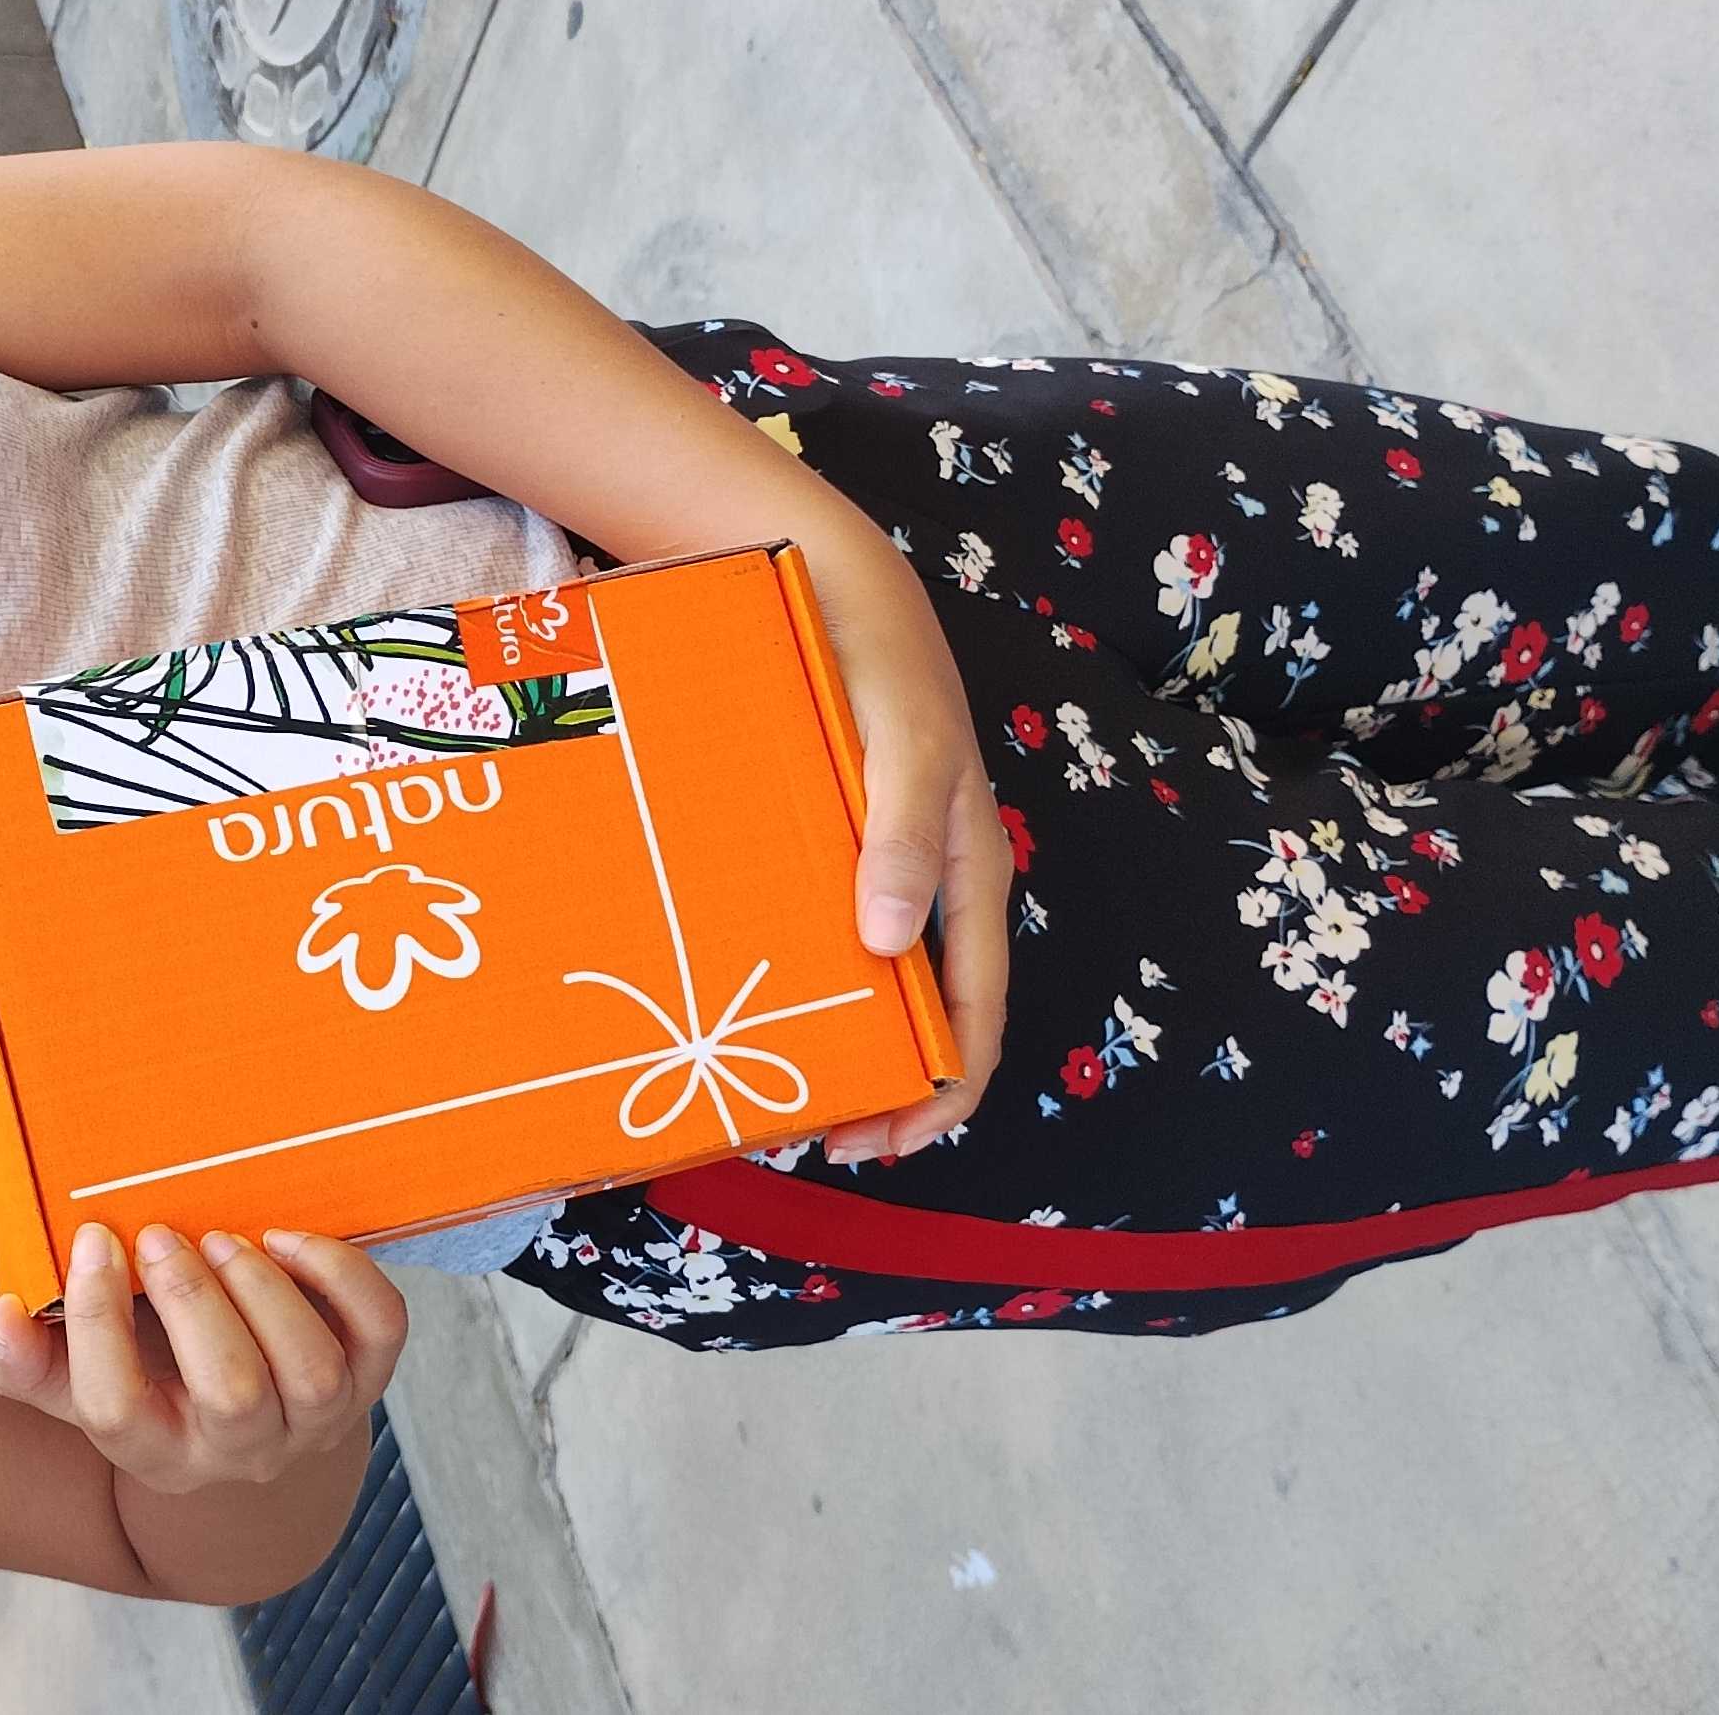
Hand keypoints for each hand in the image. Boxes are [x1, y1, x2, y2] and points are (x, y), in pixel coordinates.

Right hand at [0, 1223, 407, 1494]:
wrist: (251, 1425)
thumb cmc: (150, 1382)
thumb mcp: (77, 1382)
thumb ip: (22, 1359)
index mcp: (158, 1454)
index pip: (117, 1411)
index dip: (98, 1325)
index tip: (93, 1242)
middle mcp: (242, 1451)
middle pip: (231, 1397)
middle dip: (194, 1302)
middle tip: (160, 1236)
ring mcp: (315, 1419)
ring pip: (309, 1371)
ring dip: (263, 1290)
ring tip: (220, 1238)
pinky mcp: (368, 1375)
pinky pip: (379, 1328)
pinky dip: (342, 1274)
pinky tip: (287, 1239)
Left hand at [806, 523, 1012, 1162]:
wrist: (818, 577)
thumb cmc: (874, 660)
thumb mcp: (898, 741)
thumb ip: (898, 832)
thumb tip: (888, 945)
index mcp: (966, 871)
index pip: (976, 1009)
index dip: (940, 1089)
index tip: (876, 1142)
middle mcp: (925, 880)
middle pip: (920, 1010)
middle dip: (881, 1083)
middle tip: (806, 1132)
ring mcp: (873, 862)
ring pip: (865, 977)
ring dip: (835, 1037)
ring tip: (772, 1084)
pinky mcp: (824, 840)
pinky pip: (816, 926)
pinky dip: (794, 975)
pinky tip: (742, 992)